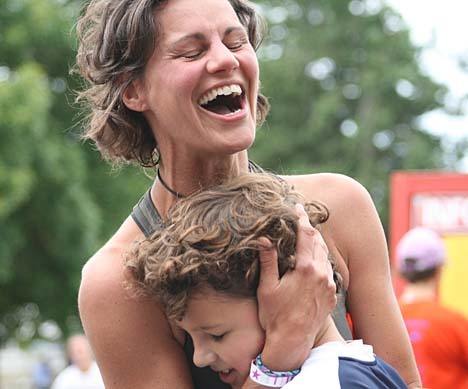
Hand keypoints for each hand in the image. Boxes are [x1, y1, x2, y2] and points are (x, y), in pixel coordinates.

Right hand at [256, 204, 336, 370]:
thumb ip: (268, 261)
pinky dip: (321, 260)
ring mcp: (329, 285)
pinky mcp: (332, 295)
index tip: (297, 207)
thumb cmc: (275, 315)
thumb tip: (263, 239)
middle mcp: (321, 274)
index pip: (306, 235)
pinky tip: (313, 260)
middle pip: (318, 242)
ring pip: (325, 255)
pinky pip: (329, 270)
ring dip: (316, 243)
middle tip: (301, 219)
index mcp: (305, 268)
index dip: (302, 218)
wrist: (292, 342)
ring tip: (306, 237)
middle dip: (310, 229)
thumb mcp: (266, 288)